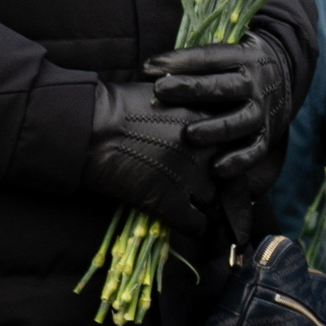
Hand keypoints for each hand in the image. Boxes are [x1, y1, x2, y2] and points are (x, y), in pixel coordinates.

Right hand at [78, 80, 224, 233]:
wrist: (89, 126)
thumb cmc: (117, 106)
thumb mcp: (169, 96)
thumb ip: (192, 111)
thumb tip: (199, 127)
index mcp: (209, 119)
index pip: (236, 147)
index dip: (225, 160)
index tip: (219, 168)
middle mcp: (208, 148)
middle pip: (229, 177)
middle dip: (219, 186)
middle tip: (209, 192)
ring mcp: (191, 175)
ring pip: (215, 203)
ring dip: (207, 208)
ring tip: (197, 210)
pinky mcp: (170, 200)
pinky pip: (196, 225)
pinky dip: (194, 229)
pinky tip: (188, 226)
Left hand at [148, 36, 296, 187]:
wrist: (283, 77)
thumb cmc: (236, 67)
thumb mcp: (226, 51)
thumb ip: (197, 59)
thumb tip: (151, 69)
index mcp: (243, 58)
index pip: (210, 56)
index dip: (180, 60)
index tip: (149, 67)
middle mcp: (255, 84)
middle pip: (225, 87)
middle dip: (192, 89)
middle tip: (160, 91)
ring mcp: (262, 110)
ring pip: (241, 121)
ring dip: (216, 128)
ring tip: (189, 134)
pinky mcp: (266, 135)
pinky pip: (255, 150)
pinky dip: (238, 160)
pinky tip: (215, 169)